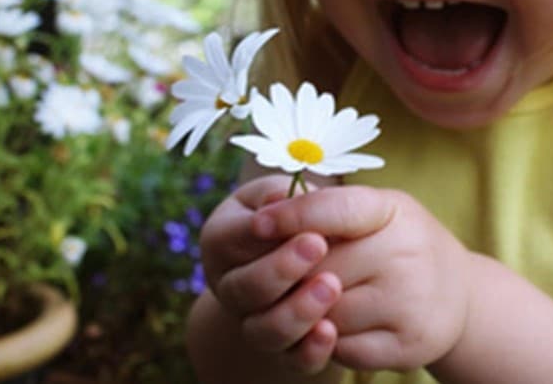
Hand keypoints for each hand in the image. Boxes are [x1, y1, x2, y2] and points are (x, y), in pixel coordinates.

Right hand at [198, 174, 344, 372]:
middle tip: (318, 245)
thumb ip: (281, 192)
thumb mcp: (281, 193)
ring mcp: (252, 321)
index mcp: (221, 240)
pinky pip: (292, 360)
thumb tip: (281, 197)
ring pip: (263, 330)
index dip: (265, 231)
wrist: (304, 256)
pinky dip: (309, 351)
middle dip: (281, 268)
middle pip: (245, 288)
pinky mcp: (283, 350)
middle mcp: (228, 286)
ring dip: (296, 311)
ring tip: (330, 286)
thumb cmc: (291, 213)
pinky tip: (329, 332)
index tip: (302, 223)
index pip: (233, 238)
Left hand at [251, 186, 473, 371]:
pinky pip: (343, 351)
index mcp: (393, 211)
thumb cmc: (399, 243)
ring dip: (311, 314)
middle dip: (296, 278)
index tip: (258, 224)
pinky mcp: (409, 346)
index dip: (294, 215)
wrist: (460, 295)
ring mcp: (411, 303)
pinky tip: (340, 327)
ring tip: (319, 301)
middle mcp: (408, 253)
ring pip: (327, 316)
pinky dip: (331, 344)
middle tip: (293, 278)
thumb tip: (266, 215)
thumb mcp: (375, 212)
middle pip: (319, 272)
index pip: (337, 209)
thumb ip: (327, 209)